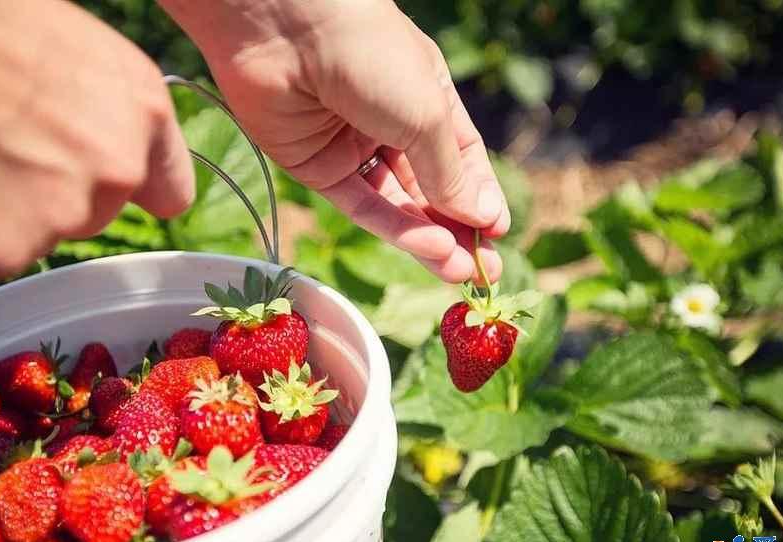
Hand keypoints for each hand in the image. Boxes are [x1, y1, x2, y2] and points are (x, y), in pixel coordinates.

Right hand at [0, 0, 193, 285]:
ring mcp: (59, 216)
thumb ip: (104, 107)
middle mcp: (116, 170)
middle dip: (48, 194)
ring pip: (32, 238)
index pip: (167, 190)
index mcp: (143, 111)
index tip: (100, 185)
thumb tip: (110, 144)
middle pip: (90, 214)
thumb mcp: (69, 44)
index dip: (127, 187)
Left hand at [158, 0, 507, 282]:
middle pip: (428, 188)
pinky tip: (426, 247)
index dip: (478, 197)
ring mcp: (351, 146)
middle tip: (483, 272)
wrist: (285, 28)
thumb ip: (450, 173)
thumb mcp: (427, 114)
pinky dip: (392, 228)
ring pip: (395, 204)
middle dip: (456, 229)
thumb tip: (482, 219)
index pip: (460, 158)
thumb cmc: (371, 54)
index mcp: (425, 96)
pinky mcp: (314, 167)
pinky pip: (359, 205)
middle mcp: (389, 122)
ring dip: (427, 238)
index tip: (497, 233)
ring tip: (458, 270)